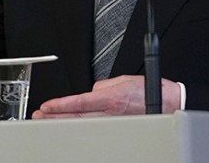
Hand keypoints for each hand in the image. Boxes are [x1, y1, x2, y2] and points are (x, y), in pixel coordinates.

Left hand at [31, 75, 180, 117]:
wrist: (169, 104)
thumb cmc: (150, 91)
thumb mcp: (123, 80)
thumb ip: (103, 86)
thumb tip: (91, 92)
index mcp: (111, 98)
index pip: (79, 102)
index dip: (60, 105)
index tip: (47, 106)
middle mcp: (111, 113)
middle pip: (77, 116)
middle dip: (56, 116)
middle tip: (39, 117)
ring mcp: (114, 123)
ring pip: (83, 124)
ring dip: (65, 122)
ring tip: (49, 122)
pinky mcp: (119, 128)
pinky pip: (96, 127)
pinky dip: (81, 127)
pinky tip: (71, 127)